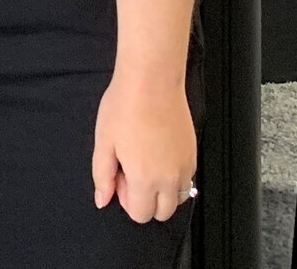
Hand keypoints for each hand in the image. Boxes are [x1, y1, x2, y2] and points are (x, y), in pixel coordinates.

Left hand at [92, 73, 194, 223]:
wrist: (152, 81)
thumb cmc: (125, 107)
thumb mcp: (103, 142)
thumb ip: (102, 176)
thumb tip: (102, 199)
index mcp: (145, 179)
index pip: (141, 215)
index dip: (125, 199)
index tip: (119, 176)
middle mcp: (170, 179)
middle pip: (162, 213)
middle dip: (145, 200)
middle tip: (131, 170)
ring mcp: (186, 167)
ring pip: (177, 198)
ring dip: (161, 190)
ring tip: (145, 161)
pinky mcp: (193, 154)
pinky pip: (186, 180)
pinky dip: (173, 177)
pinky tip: (157, 152)